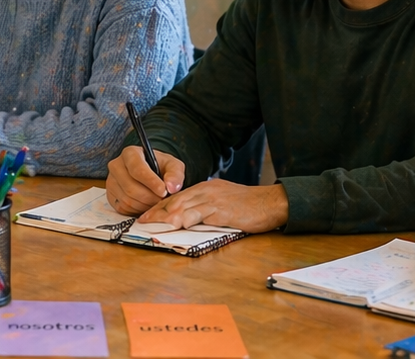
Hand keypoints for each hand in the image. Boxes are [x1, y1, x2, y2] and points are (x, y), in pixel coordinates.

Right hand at [105, 145, 185, 214]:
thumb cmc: (161, 167)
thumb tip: (171, 187)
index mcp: (130, 153)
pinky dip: (137, 210)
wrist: (151, 173)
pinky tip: (146, 205)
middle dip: (150, 197)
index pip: (137, 169)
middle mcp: (116, 166)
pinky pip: (123, 208)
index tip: (163, 191)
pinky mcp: (110, 196)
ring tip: (156, 202)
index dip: (151, 182)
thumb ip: (175, 174)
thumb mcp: (173, 165)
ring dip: (145, 206)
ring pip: (127, 200)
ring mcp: (111, 182)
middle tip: (162, 200)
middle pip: (130, 187)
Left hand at [136, 179, 289, 232]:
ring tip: (151, 224)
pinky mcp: (221, 210)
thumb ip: (207, 208)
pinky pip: (198, 214)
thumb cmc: (250, 205)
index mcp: (206, 188)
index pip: (178, 197)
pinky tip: (175, 224)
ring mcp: (213, 200)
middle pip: (175, 200)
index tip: (148, 214)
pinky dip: (184, 219)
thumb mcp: (224, 202)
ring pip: (183, 206)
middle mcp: (206, 191)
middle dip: (157, 211)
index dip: (161, 206)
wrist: (271, 202)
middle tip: (143, 220)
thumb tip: (192, 220)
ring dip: (164, 216)